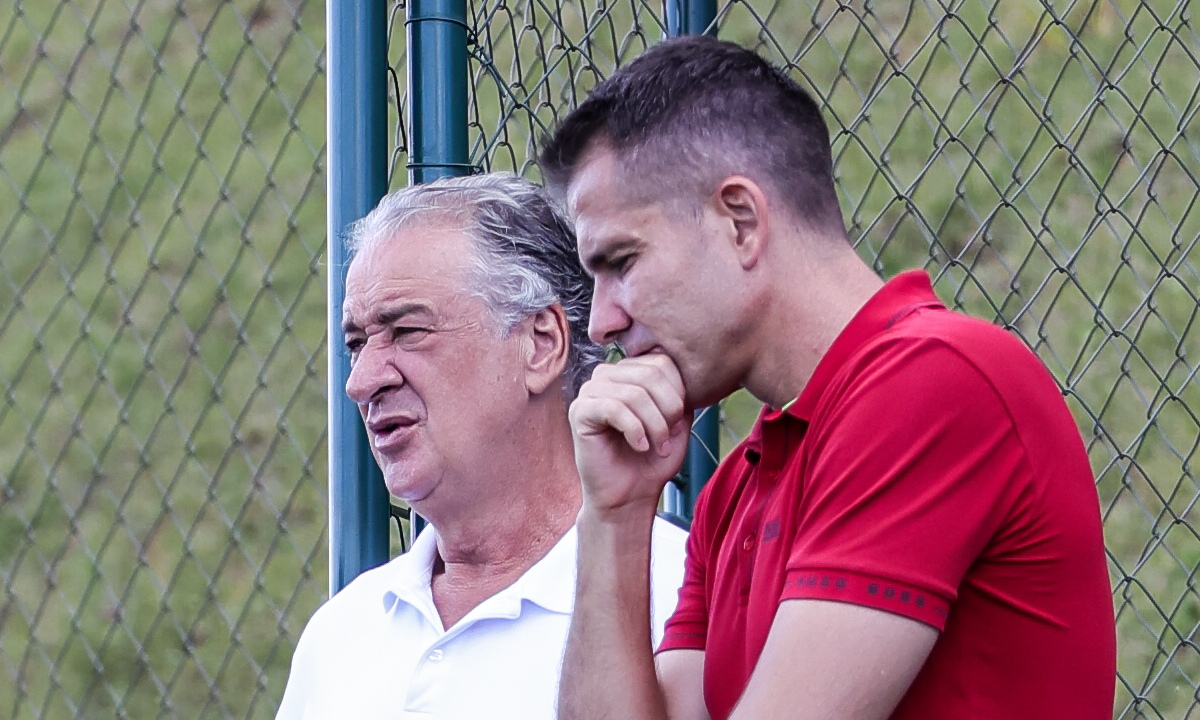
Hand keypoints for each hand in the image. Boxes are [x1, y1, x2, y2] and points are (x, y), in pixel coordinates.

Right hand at [568, 354, 691, 513]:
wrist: (629, 495)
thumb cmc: (652, 460)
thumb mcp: (677, 422)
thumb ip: (679, 394)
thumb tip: (685, 377)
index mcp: (629, 372)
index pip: (662, 362)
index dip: (679, 393)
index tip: (679, 423)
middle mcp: (607, 375)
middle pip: (650, 374)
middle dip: (668, 410)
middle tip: (668, 438)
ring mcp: (590, 391)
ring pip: (634, 393)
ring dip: (654, 425)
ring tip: (657, 446)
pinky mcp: (579, 411)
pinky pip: (614, 408)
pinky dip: (635, 430)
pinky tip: (639, 446)